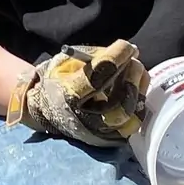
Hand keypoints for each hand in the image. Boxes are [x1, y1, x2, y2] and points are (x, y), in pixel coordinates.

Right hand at [8, 40, 147, 147]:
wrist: (45, 109)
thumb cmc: (58, 79)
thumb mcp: (67, 61)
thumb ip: (96, 56)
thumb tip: (129, 51)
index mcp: (69, 96)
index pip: (97, 79)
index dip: (115, 60)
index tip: (126, 46)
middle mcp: (85, 120)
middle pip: (120, 105)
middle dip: (132, 78)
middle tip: (135, 60)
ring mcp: (100, 133)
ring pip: (131, 115)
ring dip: (138, 89)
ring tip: (135, 72)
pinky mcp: (110, 139)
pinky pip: (133, 121)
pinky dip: (138, 100)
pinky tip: (135, 86)